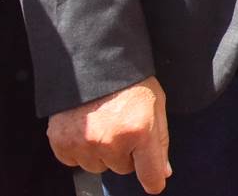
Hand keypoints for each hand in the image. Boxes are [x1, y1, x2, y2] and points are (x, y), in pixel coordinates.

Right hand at [48, 76, 170, 193]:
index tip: (154, 183)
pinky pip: (73, 161)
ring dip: (101, 152)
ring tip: (104, 124)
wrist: (95, 65)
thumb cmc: (131, 83)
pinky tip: (86, 127)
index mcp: (139, 131)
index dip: (153, 180)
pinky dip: (79, 149)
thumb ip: (160, 141)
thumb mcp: (156, 105)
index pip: (149, 173)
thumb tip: (163, 174)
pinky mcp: (61, 142)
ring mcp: (84, 143)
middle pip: (122, 169)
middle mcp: (111, 141)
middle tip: (123, 127)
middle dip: (125, 152)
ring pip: (97, 167)